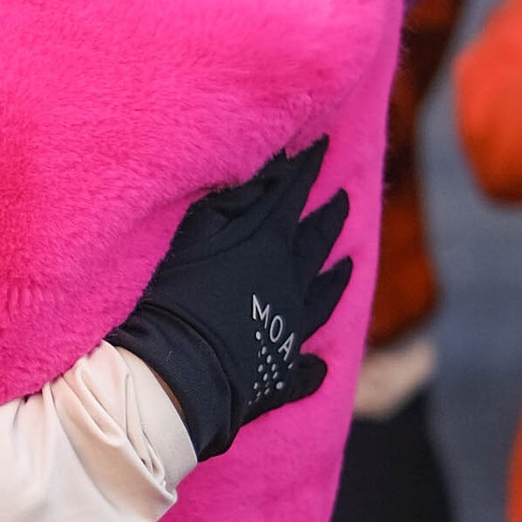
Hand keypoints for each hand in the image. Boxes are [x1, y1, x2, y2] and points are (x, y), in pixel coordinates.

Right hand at [110, 142, 352, 464]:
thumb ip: (230, 202)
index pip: (293, 192)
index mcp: (268, 245)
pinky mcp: (278, 375)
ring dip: (336, 278)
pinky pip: (304, 370)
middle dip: (330, 216)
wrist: (175, 378)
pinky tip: (321, 366)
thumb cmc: (172, 299)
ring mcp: (289, 331)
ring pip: (323, 299)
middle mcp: (289, 285)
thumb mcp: (193, 234)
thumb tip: (266, 171)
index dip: (307, 166)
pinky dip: (314, 366)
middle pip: (316, 242)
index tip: (321, 144)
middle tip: (344, 198)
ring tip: (350, 264)